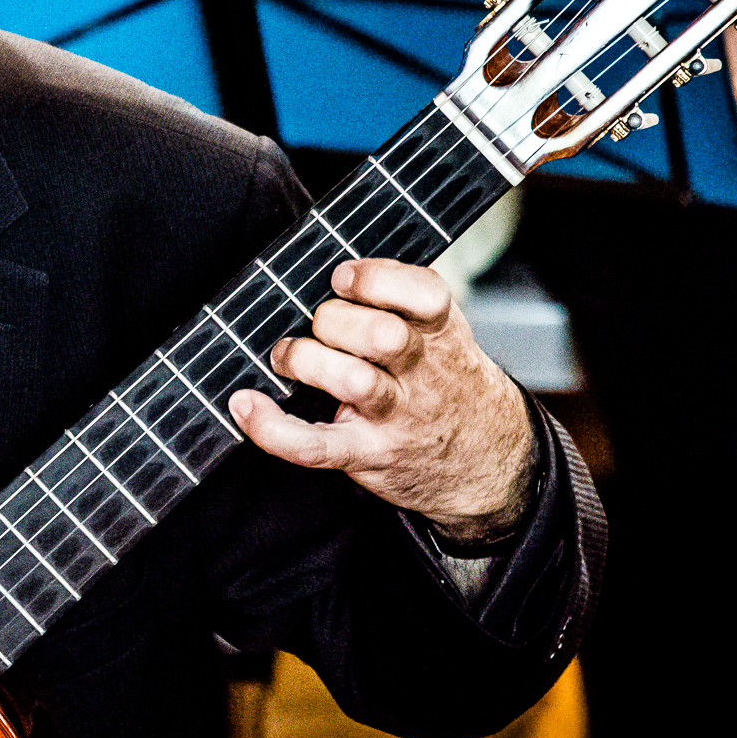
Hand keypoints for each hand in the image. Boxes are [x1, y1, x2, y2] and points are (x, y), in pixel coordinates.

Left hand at [228, 258, 534, 541]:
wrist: (490, 465)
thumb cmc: (450, 387)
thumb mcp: (447, 337)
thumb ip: (405, 305)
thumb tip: (335, 272)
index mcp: (441, 334)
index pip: (425, 294)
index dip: (377, 279)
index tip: (342, 277)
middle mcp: (422, 374)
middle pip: (383, 335)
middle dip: (334, 319)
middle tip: (317, 323)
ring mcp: (395, 417)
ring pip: (354, 381)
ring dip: (307, 360)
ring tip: (288, 356)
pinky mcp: (367, 454)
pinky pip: (315, 446)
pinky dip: (273, 428)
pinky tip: (247, 406)